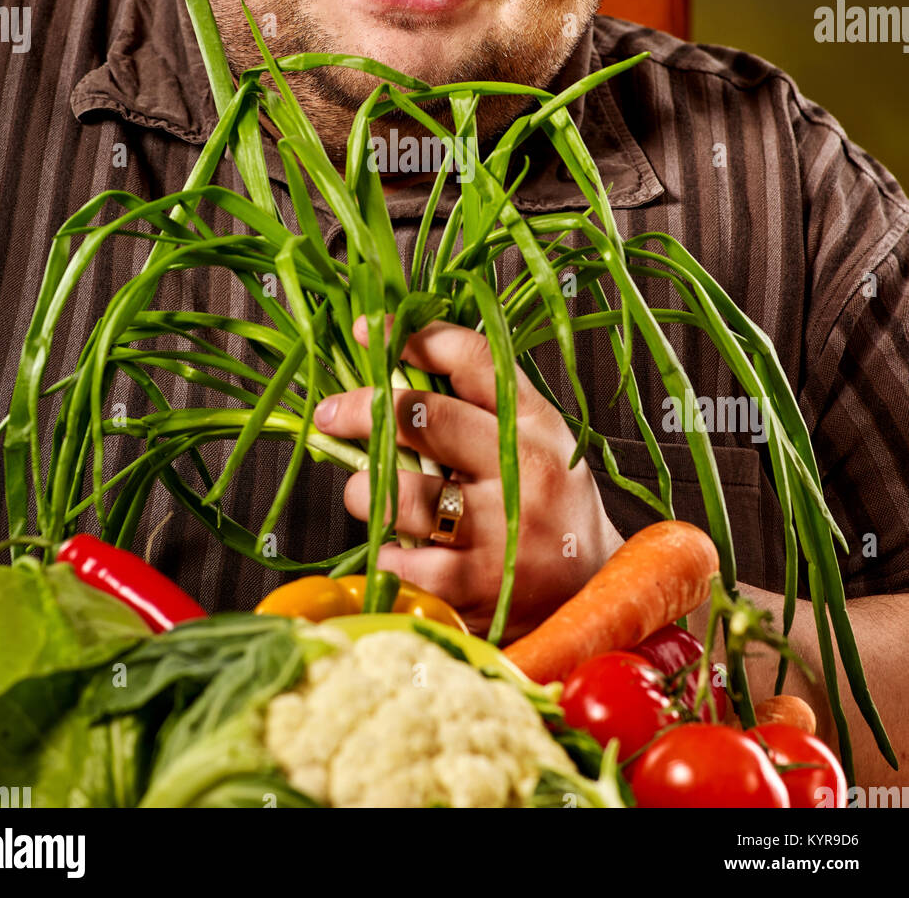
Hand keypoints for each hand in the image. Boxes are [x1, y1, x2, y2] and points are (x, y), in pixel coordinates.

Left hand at [313, 315, 623, 640]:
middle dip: (363, 409)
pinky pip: (402, 562)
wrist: (592, 592)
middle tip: (331, 412)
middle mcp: (524, 471)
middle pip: (427, 418)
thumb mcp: (534, 444)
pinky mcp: (478, 586)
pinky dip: (385, 553)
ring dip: (365, 491)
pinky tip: (395, 551)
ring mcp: (502, 530)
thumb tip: (393, 367)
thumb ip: (479, 407)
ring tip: (364, 495)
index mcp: (536, 425)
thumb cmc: (548, 508)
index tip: (370, 331)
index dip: (414, 337)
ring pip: (402, 495)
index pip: (474, 360)